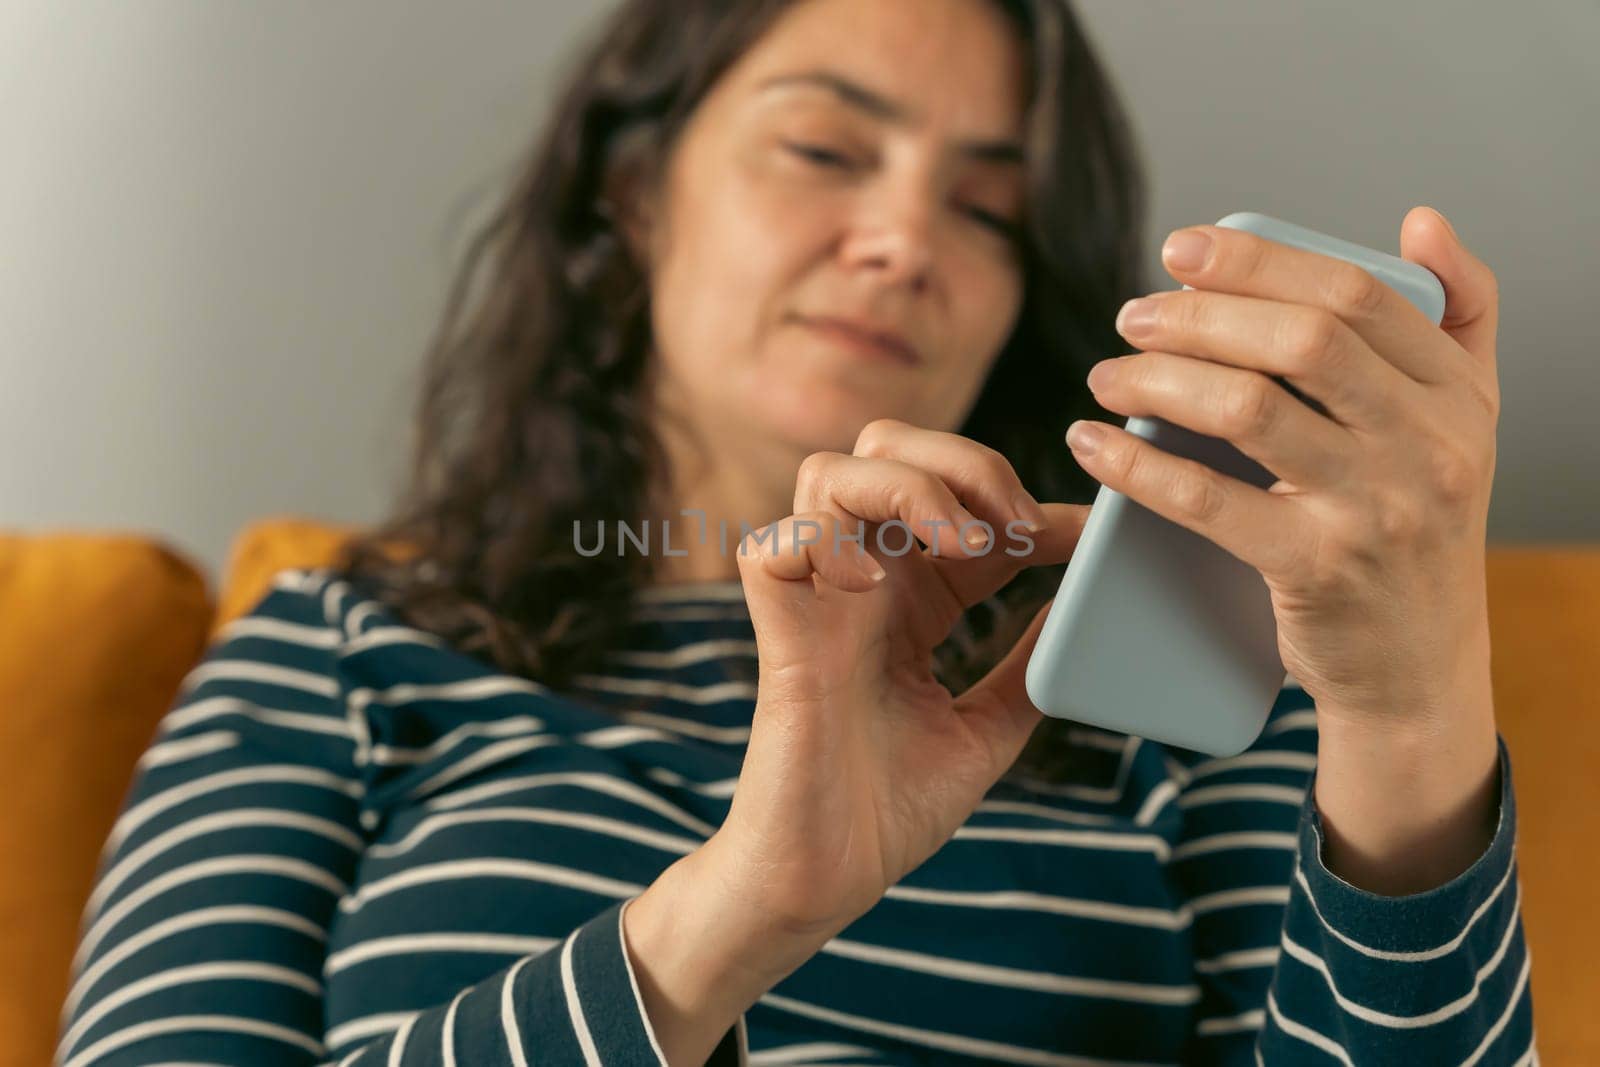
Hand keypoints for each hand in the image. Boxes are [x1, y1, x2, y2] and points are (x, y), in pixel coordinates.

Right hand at [715, 419, 1089, 936]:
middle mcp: (861, 582)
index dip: (1024, 499)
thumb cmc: (889, 809)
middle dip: (963, 461)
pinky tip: (880, 583)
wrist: (827, 878)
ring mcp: (816, 601)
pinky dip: (824, 542)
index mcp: (912, 598)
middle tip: (1016, 525)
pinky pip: (772, 547)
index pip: (961, 501)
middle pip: (888, 448)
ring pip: (830, 472)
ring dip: (908, 486)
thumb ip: (1025, 667)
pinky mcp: (777, 635)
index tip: (1085, 534)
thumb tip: (1083, 612)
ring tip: (966, 544)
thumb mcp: (988, 730)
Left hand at [1068, 206, 1500, 735]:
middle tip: (1133, 316)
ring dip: (1158, 380)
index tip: (1181, 251)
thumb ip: (1459, 312)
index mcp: (1456, 393)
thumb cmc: (1422, 526)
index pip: (1355, 294)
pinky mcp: (1315, 568)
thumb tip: (1421, 222)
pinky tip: (1093, 444)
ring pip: (1247, 410)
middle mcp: (1428, 444)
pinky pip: (1209, 500)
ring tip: (1108, 376)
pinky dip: (1138, 465)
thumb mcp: (1468, 417)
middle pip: (1300, 341)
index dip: (1259, 261)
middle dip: (1200, 315)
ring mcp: (1374, 509)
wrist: (1420, 666)